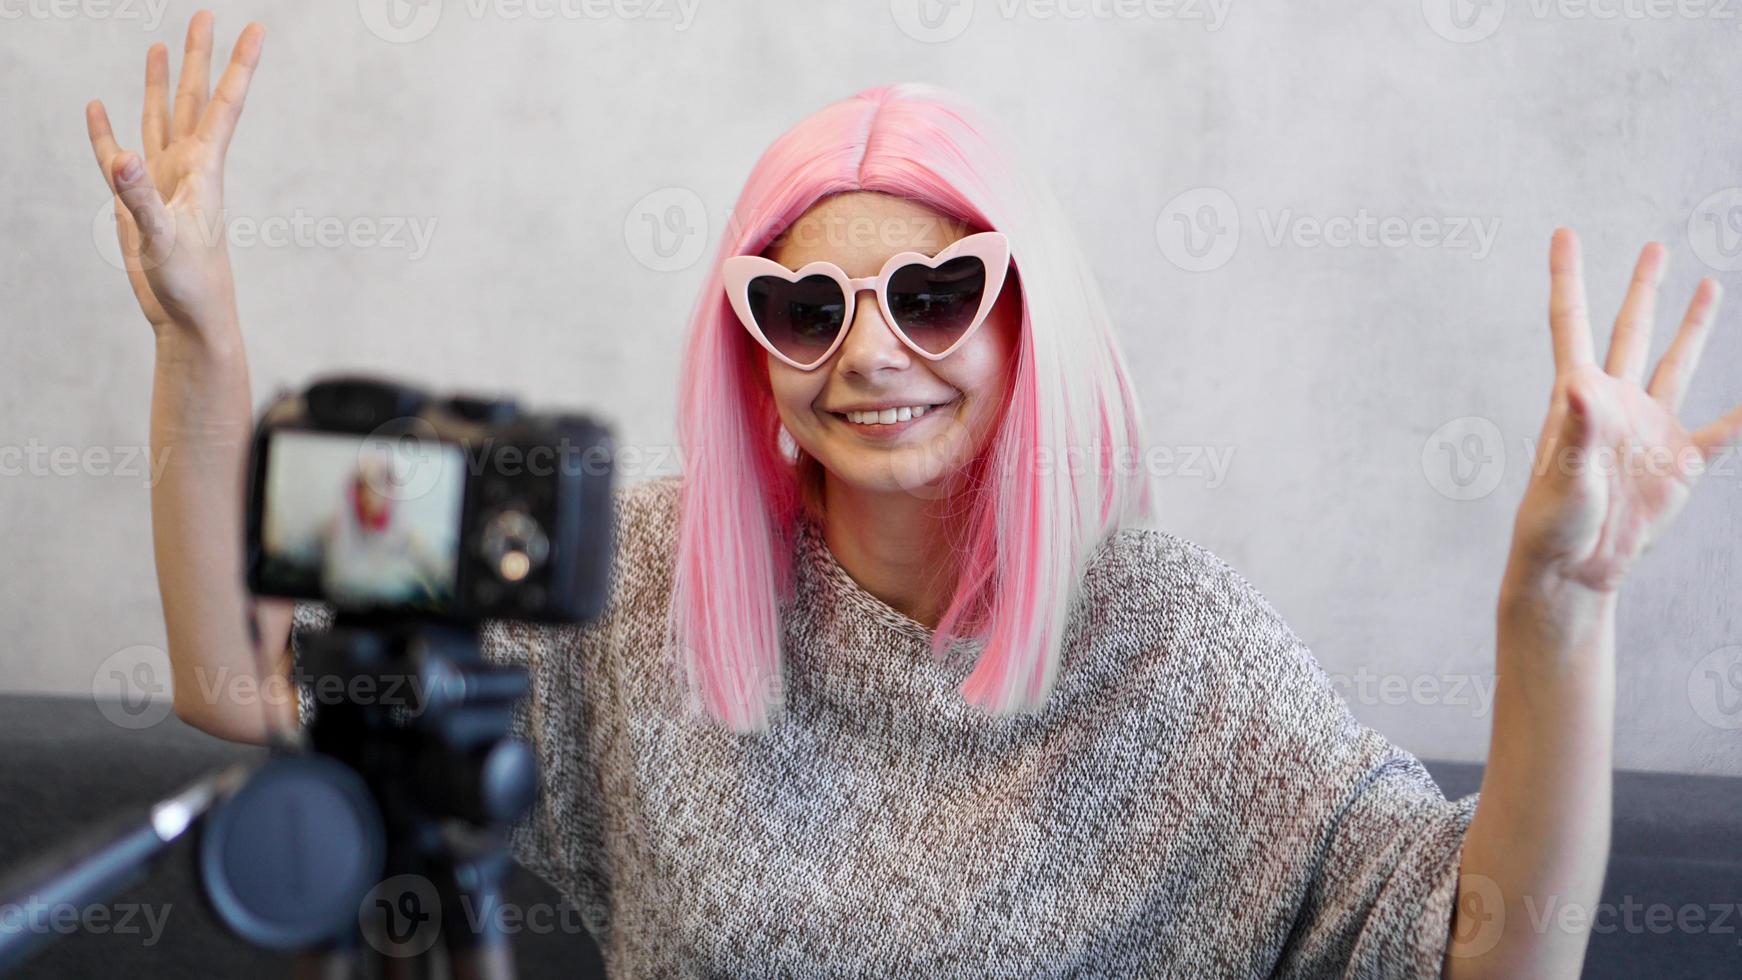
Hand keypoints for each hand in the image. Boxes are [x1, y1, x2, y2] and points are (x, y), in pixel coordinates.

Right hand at [85, 11, 264, 336]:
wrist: (188, 319)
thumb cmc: (190, 285)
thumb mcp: (163, 239)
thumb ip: (140, 199)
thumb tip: (122, 158)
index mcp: (203, 169)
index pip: (225, 104)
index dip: (239, 65)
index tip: (256, 27)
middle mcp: (186, 167)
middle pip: (195, 99)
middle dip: (200, 58)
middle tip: (205, 15)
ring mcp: (162, 182)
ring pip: (161, 119)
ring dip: (162, 85)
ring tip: (161, 48)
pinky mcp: (140, 202)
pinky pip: (117, 157)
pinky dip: (105, 132)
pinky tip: (99, 108)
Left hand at [1508, 228, 1741, 596]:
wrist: (1575, 568)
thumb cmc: (1553, 522)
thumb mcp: (1563, 473)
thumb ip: (1575, 428)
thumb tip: (1580, 383)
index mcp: (1577, 396)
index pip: (1572, 322)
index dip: (1567, 277)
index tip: (1562, 233)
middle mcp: (1616, 402)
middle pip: (1631, 331)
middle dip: (1643, 288)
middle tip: (1655, 246)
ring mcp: (1650, 429)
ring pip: (1677, 363)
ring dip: (1693, 327)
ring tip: (1708, 285)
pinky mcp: (1679, 463)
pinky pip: (1724, 429)